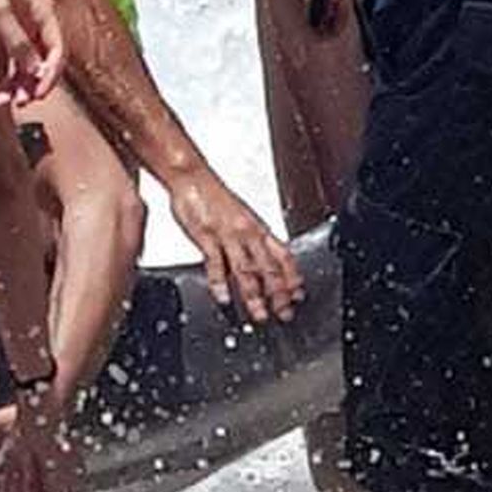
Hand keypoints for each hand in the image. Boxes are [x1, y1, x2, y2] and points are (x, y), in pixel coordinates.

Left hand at [0, 0, 64, 108]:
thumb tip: (35, 70)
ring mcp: (12, 30)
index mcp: (40, 10)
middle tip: (17, 102)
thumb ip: (17, 41)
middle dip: (29, 85)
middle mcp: (30, 21)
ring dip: (11, 86)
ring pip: (19, 67)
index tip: (37, 93)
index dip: (50, 75)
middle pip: (39, 62)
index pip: (56, 49)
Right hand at [166, 169, 301, 322]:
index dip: (293, 276)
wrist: (193, 177)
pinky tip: (224, 298)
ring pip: (247, 270)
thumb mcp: (240, 218)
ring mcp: (228, 236)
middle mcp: (247, 233)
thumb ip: (250, 241)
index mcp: (258, 228)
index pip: (284, 255)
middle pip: (269, 267)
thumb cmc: (213, 197)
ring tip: (259, 314)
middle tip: (285, 313)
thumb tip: (260, 262)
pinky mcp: (207, 237)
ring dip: (255, 296)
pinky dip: (220, 283)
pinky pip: (216, 263)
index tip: (298, 294)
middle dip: (279, 294)